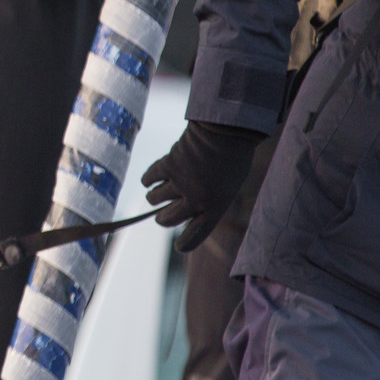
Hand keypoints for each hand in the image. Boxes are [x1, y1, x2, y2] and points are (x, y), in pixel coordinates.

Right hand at [141, 121, 263, 251]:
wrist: (226, 132)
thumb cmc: (232, 159)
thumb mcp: (227, 187)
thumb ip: (209, 202)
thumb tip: (184, 210)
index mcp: (215, 208)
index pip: (196, 235)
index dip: (185, 243)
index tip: (179, 247)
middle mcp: (196, 200)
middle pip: (167, 219)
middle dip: (162, 218)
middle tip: (161, 215)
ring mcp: (180, 183)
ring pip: (154, 199)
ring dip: (154, 197)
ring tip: (157, 193)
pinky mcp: (167, 166)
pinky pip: (149, 179)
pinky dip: (147, 179)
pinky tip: (149, 179)